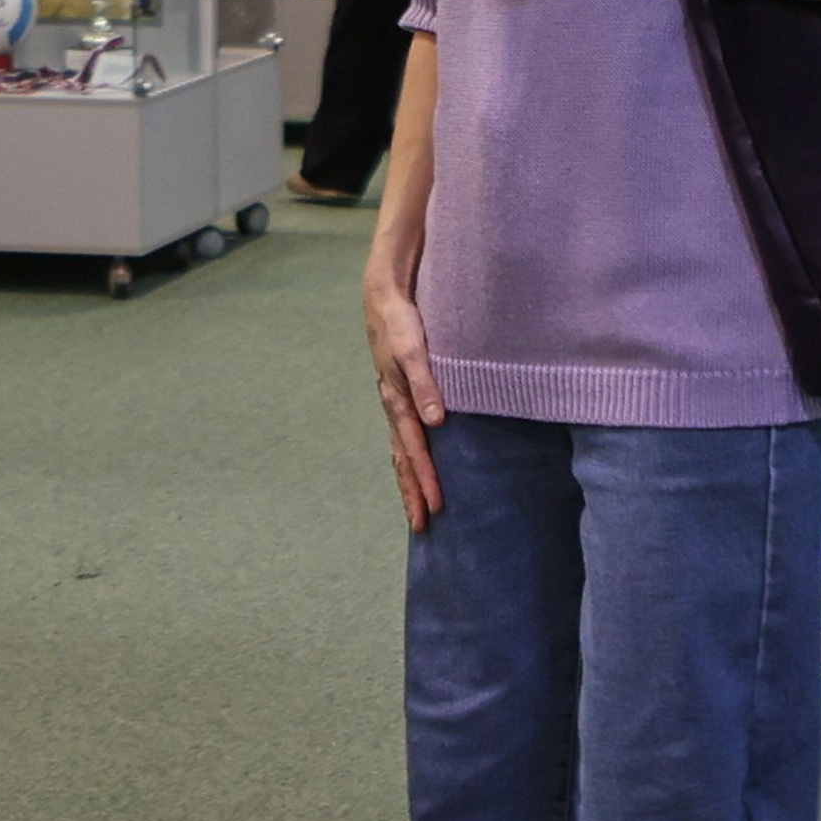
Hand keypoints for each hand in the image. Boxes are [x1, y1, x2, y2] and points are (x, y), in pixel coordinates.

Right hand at [364, 250, 443, 530]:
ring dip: (409, 479)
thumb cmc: (401, 321)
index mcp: (397, 399)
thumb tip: (436, 421)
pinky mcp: (399, 392)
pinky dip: (408, 457)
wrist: (384, 296)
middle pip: (403, 457)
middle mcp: (394, 405)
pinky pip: (403, 434)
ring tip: (416, 509)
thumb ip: (425, 382)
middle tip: (422, 525)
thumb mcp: (412, 348)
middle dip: (412, 491)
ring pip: (400, 449)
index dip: (424, 477)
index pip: (414, 448)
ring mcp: (394, 400)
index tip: (435, 506)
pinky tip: (415, 466)